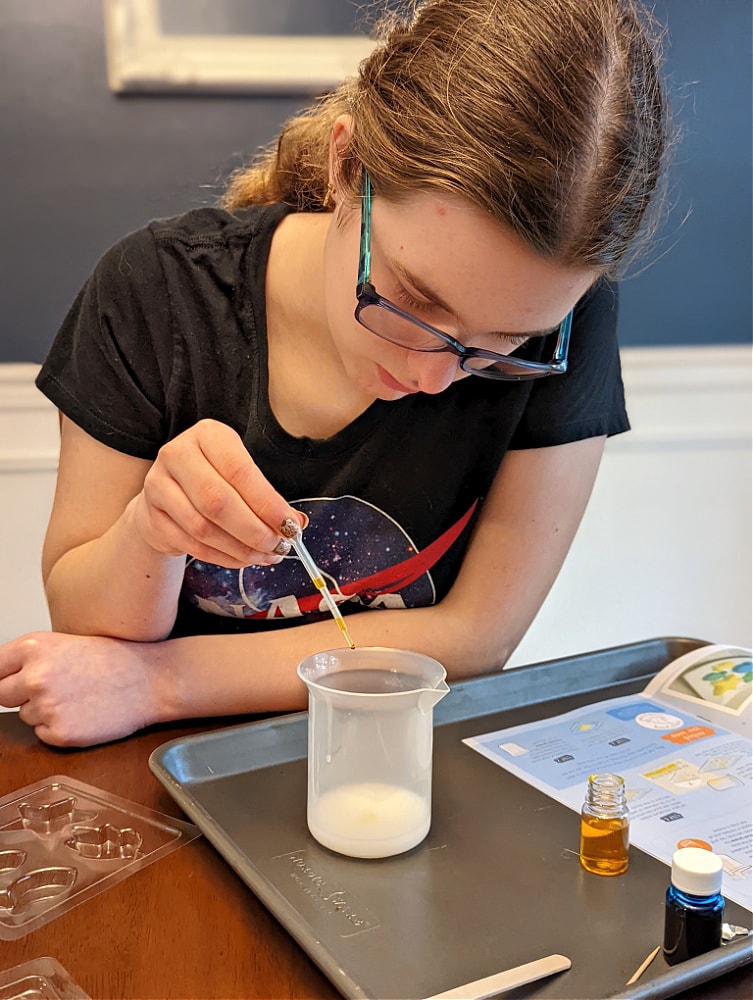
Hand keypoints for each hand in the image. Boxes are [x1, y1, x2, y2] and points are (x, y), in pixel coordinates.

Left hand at [0, 632, 159, 746]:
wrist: (150, 679)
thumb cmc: (114, 659)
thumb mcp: (65, 643)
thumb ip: (29, 659)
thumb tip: (1, 678)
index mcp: (34, 647)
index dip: (3, 677)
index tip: (12, 681)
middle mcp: (36, 676)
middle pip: (1, 695)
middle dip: (21, 694)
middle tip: (55, 687)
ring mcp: (47, 706)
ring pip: (25, 715)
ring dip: (43, 711)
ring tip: (77, 697)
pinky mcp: (60, 733)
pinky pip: (42, 733)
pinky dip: (58, 727)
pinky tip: (82, 712)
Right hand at [131, 419, 304, 568]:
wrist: (167, 494)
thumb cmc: (214, 479)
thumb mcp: (241, 474)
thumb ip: (267, 496)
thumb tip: (296, 523)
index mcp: (208, 435)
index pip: (240, 471)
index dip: (267, 504)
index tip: (290, 526)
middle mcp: (178, 454)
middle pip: (218, 502)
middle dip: (255, 531)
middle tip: (279, 546)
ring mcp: (158, 485)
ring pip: (204, 528)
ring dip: (241, 549)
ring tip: (265, 555)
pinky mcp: (151, 516)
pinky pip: (192, 545)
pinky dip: (223, 558)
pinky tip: (242, 559)